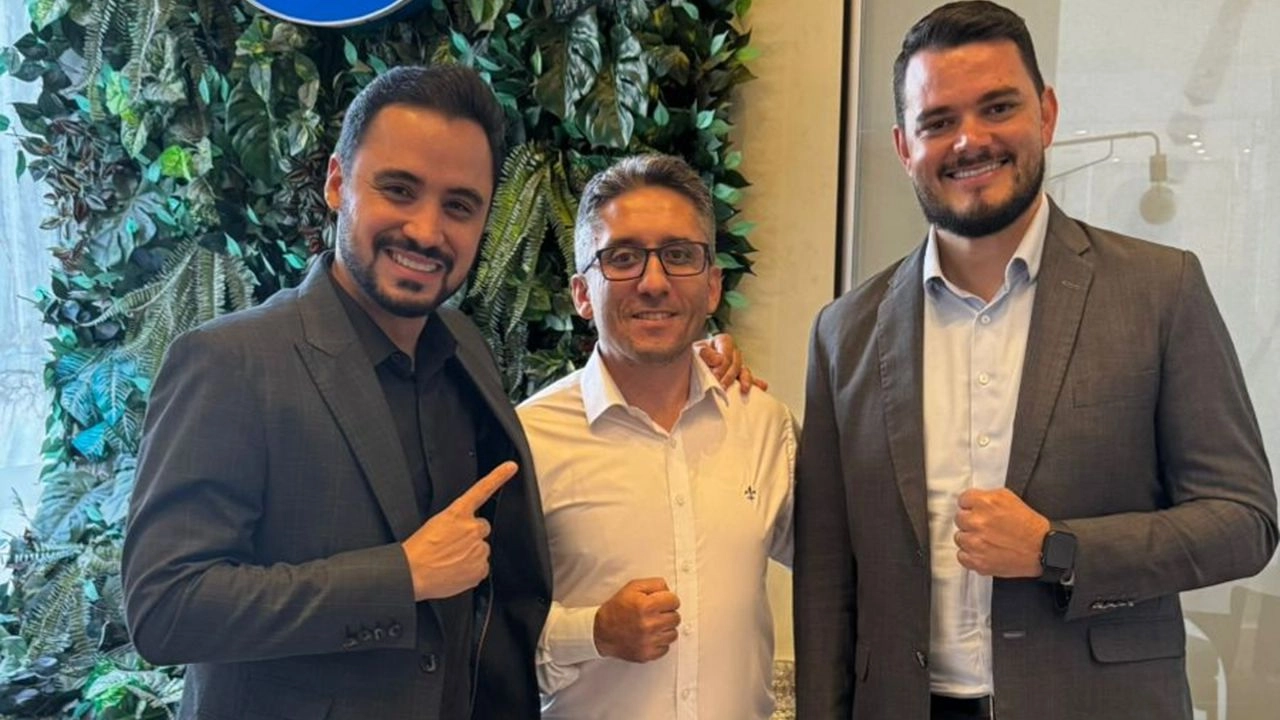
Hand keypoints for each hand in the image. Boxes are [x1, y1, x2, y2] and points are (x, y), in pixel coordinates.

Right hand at [401, 462, 516, 600]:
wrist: (412, 573)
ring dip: (470, 553)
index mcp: (458, 513)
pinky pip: (481, 567)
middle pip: (481, 528)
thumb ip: (455, 523)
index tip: (511, 467)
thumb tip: (461, 531)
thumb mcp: (435, 525)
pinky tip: (455, 570)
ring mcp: (478, 549)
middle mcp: (472, 528)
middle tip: (453, 545)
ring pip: (481, 548)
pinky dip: (471, 570)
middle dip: (471, 535)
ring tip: (451, 560)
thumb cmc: (418, 551)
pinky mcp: (480, 568)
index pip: (482, 490)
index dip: (499, 476)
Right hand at [593, 578, 680, 662]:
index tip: (662, 602)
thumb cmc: (616, 609)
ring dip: (665, 629)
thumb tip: (669, 591)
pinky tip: (650, 636)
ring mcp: (649, 641)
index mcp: (646, 606)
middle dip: (667, 613)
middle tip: (655, 613)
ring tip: (652, 625)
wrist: (601, 631)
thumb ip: (655, 584)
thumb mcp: (632, 587)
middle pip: (676, 618)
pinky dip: (660, 642)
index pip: (674, 601)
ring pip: (673, 634)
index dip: (668, 599)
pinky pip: (665, 648)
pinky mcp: (647, 654)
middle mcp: (649, 624)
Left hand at [696, 333, 767, 391]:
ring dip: (745, 380)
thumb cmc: (692, 358)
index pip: (726, 350)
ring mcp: (736, 366)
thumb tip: (719, 360)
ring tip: (743, 389)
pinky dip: (756, 383)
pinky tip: (761, 387)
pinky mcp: (738, 378)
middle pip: (736, 362)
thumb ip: (704, 352)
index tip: (715, 376)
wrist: (689, 372)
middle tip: (721, 387)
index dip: (722, 364)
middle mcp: (732, 352)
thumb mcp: (695, 351)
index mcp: (721, 342)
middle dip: (729, 376)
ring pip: (744, 371)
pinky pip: (750, 380)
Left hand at [954, 488, 1049, 577]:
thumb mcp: (1009, 498)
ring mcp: (975, 542)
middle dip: (971, 522)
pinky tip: (984, 551)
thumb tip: (972, 500)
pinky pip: (961, 556)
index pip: (962, 500)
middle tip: (986, 527)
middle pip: (959, 519)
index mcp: (984, 503)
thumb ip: (987, 497)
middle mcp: (977, 522)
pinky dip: (971, 555)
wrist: (1042, 549)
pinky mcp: (977, 560)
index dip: (971, 506)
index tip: (976, 511)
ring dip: (970, 539)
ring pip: (959, 538)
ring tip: (987, 540)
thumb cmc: (1029, 526)